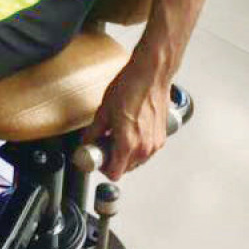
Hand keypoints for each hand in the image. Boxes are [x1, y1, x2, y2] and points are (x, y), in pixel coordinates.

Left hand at [79, 64, 170, 181]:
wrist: (151, 75)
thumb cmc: (130, 87)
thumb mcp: (104, 110)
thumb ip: (94, 131)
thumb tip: (87, 142)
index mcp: (128, 143)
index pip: (114, 173)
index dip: (102, 167)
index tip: (97, 156)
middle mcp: (144, 148)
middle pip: (125, 169)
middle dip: (113, 159)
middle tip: (104, 143)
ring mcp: (155, 144)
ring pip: (136, 161)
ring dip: (125, 154)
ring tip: (117, 134)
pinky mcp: (161, 138)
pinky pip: (146, 151)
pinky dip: (137, 146)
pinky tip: (130, 129)